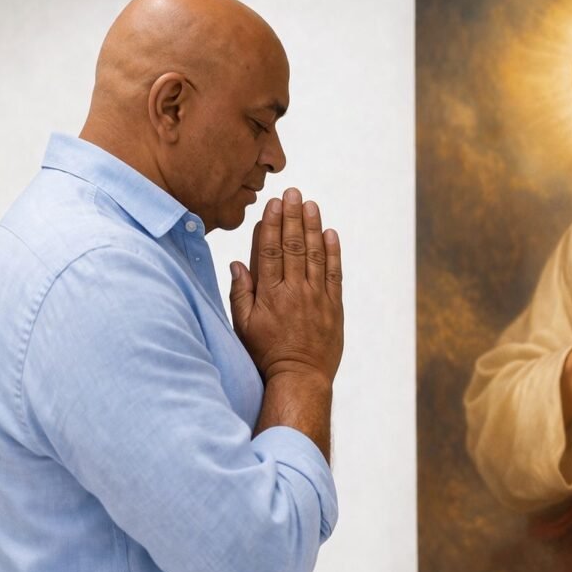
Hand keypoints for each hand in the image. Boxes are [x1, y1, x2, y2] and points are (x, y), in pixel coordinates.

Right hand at [229, 188, 343, 385]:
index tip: (273, 205)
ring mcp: (316, 298)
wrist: (299, 377)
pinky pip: (334, 274)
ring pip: (315, 255)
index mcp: (269, 295)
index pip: (270, 252)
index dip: (272, 225)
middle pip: (293, 247)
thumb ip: (240, 293)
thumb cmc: (266, 354)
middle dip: (292, 217)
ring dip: (313, 227)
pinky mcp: (334, 307)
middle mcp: (294, 292)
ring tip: (310, 205)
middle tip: (293, 193)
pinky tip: (330, 234)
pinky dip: (333, 252)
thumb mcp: (243, 326)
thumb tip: (237, 263)